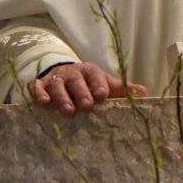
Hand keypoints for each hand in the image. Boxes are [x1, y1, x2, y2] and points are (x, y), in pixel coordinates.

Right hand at [30, 63, 147, 116]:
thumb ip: (122, 90)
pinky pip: (37, 87)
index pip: (95, 75)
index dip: (98, 84)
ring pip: (58, 86)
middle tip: (86, 106)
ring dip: (62, 97)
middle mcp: (72, 73)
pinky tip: (44, 103)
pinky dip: (39, 94)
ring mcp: (55, 78)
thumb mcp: (104, 84)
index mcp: (90, 71)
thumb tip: (145, 94)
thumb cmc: (88, 83)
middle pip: (76, 81)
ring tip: (68, 111)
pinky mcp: (40, 85)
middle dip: (81, 93)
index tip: (103, 95)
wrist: (63, 74)